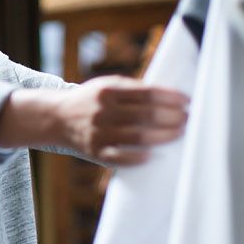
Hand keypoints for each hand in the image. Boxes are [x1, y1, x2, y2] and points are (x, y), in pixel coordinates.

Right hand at [54, 75, 189, 165]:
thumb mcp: (107, 86)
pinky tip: (153, 155)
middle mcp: (102, 111)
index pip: (147, 93)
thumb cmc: (91, 101)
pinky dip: (138, 157)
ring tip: (178, 133)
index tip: (187, 101)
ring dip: (164, 136)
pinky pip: (120, 157)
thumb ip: (133, 90)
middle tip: (187, 119)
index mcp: (108, 91)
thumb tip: (171, 97)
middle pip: (146, 115)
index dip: (171, 97)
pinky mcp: (95, 151)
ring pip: (138, 136)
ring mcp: (98, 133)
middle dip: (172, 117)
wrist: (57, 118)